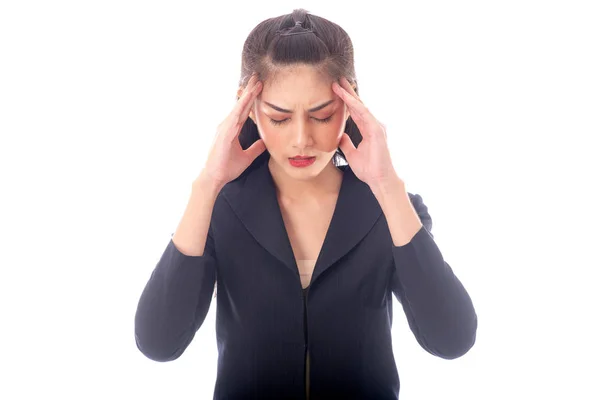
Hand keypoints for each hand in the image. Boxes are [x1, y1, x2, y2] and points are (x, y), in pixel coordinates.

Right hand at [201, 73, 265, 187]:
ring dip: (248, 95)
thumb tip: (265, 142)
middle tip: (258, 77)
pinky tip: (248, 99)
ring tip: (256, 83)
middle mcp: (227, 125)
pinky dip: (242, 107)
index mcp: (232, 129)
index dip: (252, 99)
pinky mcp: (224, 133)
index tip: (259, 87)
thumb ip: (255, 148)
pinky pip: (235, 117)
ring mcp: (225, 128)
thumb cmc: (226, 167)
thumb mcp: (246, 157)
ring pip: (239, 107)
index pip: (244, 111)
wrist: (214, 178)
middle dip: (249, 91)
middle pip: (241, 105)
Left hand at [333, 77, 399, 189]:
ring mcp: (376, 126)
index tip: (336, 91)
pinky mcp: (376, 130)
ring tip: (338, 83)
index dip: (346, 101)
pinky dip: (354, 104)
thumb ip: (347, 144)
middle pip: (358, 105)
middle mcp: (373, 125)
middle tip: (337, 79)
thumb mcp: (352, 154)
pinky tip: (346, 96)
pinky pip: (363, 114)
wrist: (379, 180)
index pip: (355, 112)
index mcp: (368, 130)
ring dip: (349, 94)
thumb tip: (341, 136)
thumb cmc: (369, 170)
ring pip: (360, 106)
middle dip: (348, 92)